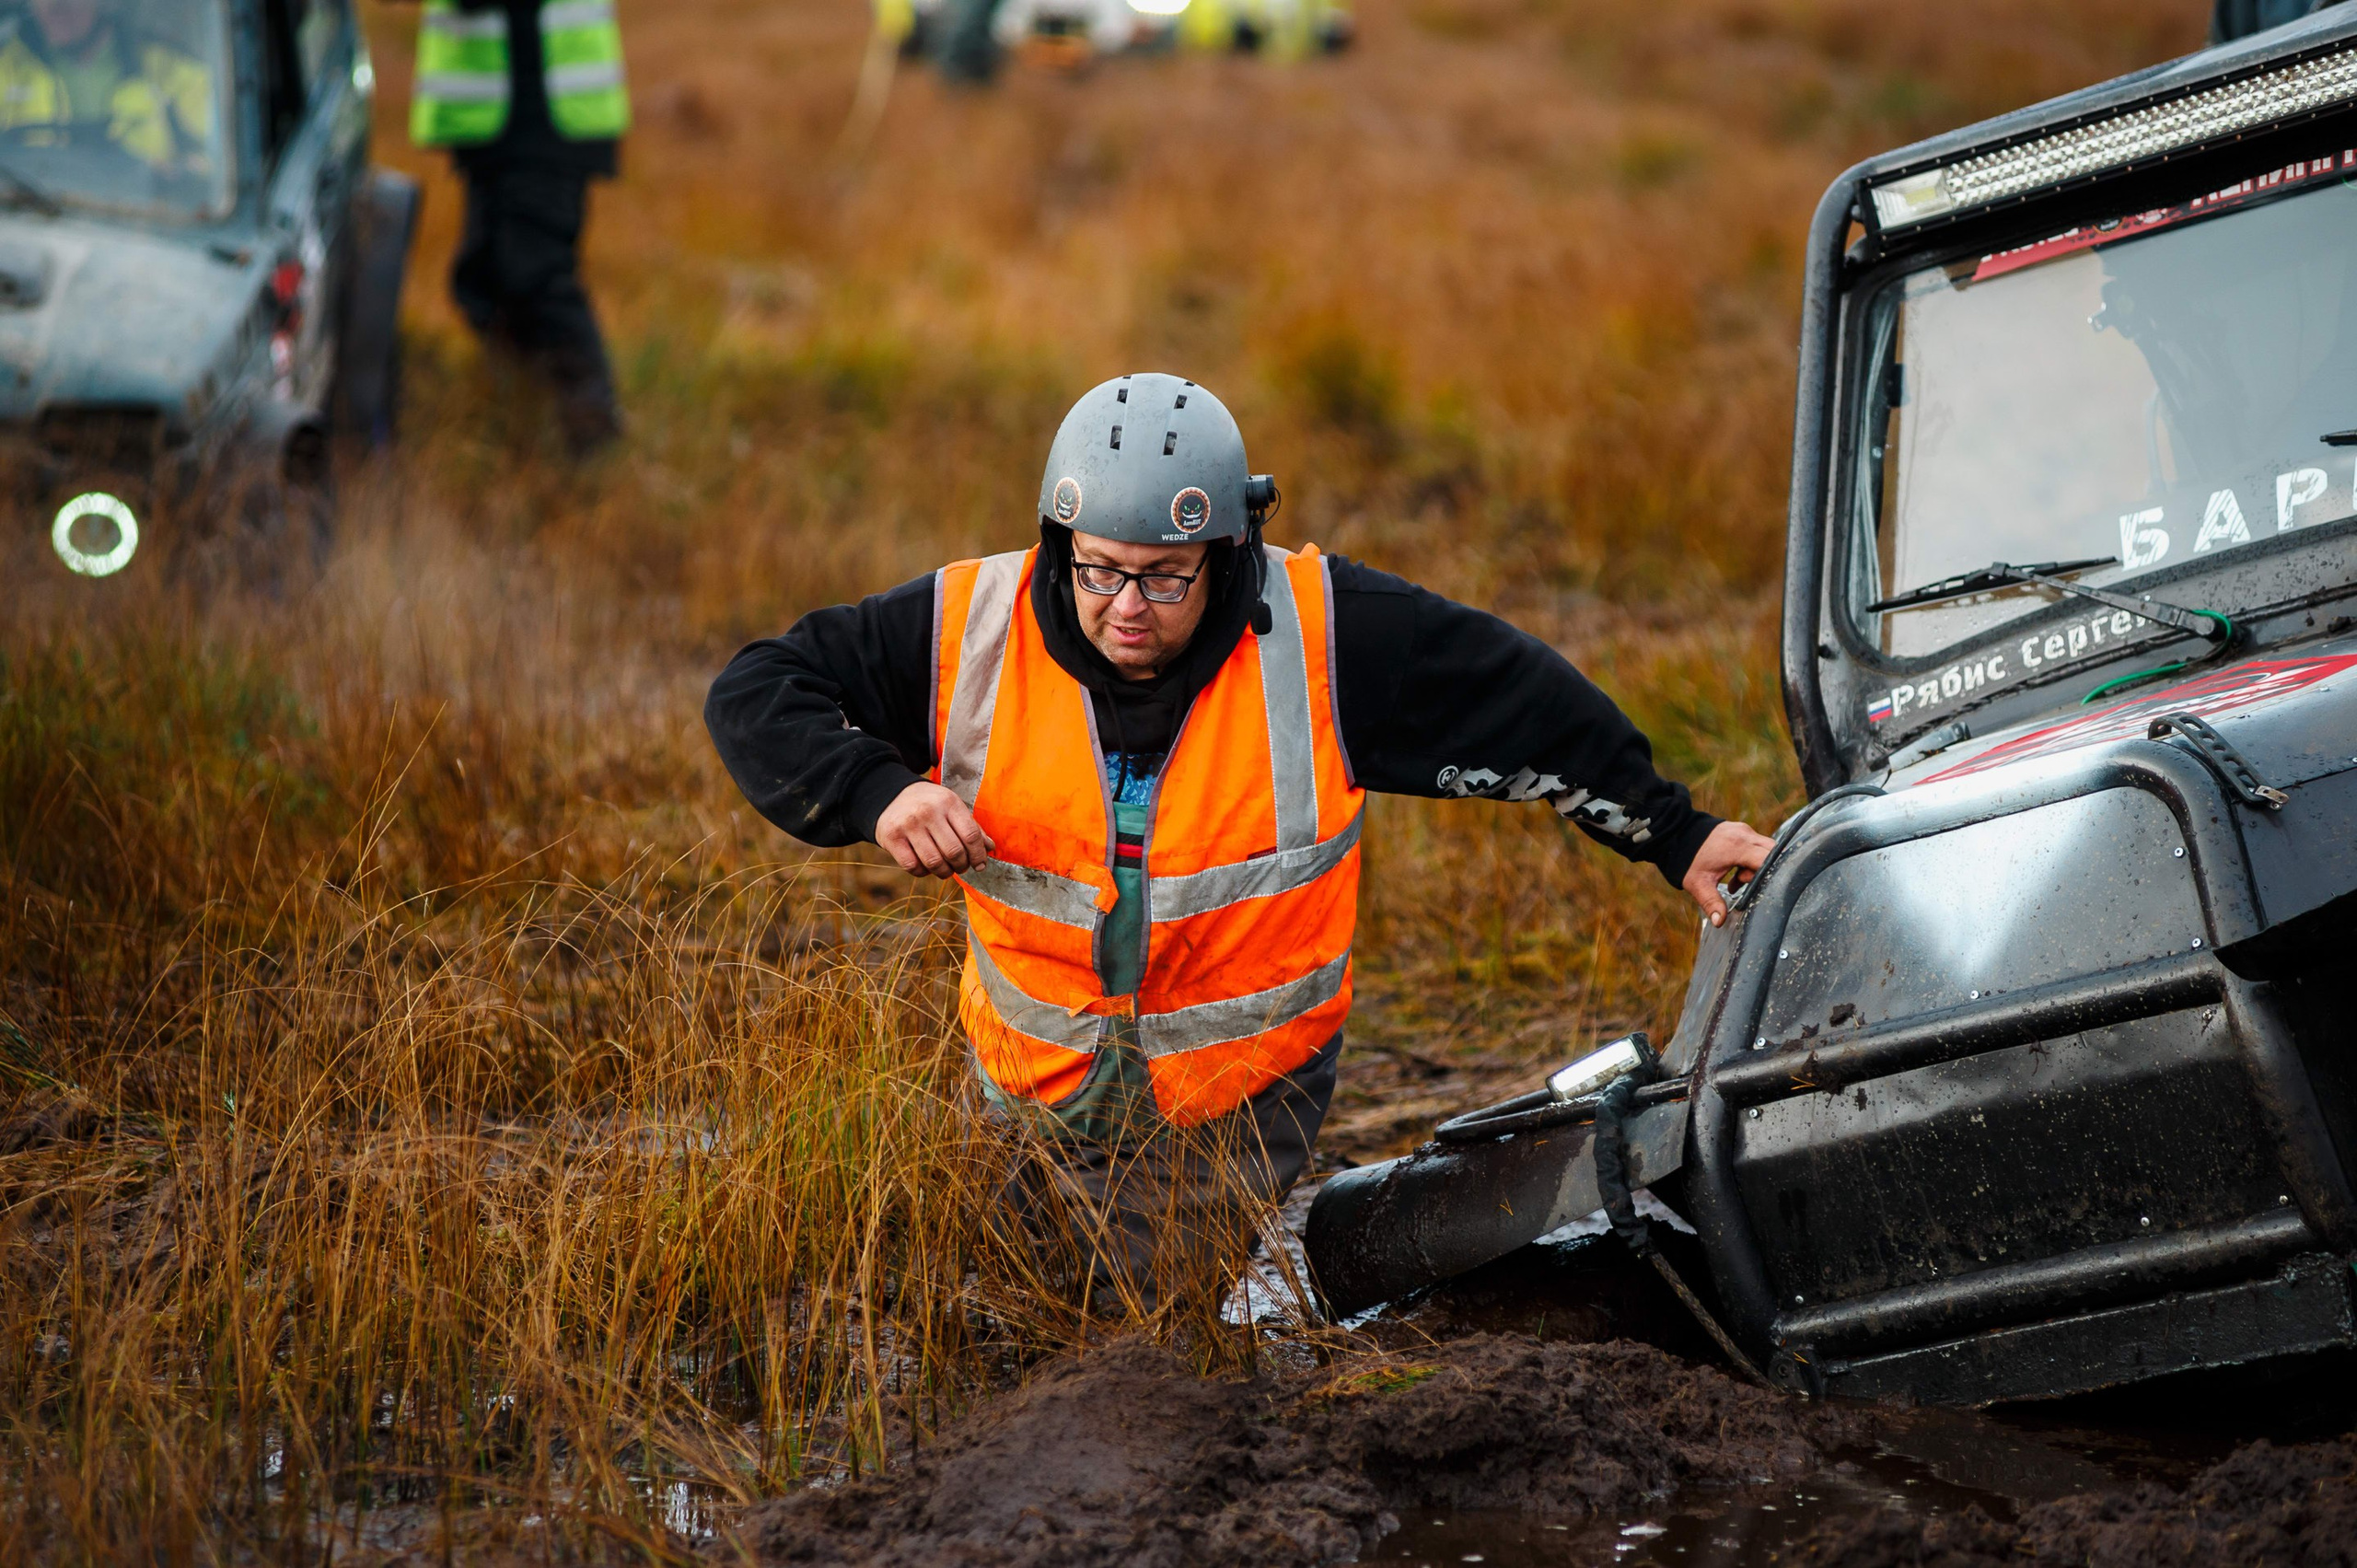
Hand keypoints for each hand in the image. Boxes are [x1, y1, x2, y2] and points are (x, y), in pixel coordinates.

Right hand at [876, 781, 994, 877]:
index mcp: (948, 802)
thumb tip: (989, 848)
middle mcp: (928, 811)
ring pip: (934, 862)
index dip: (978, 855)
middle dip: (962, 866)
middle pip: (954, 851)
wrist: (891, 796)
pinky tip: (926, 866)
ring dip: (944, 872)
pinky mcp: (891, 837)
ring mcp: (908, 825)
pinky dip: (923, 872)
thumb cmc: (930, 805)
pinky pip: (913, 866)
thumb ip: (971, 827)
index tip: (980, 865)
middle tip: (961, 867)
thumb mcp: (952, 807)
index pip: (971, 835)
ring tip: (946, 870)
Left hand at [1682, 820, 1775, 927]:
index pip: (1768, 859)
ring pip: (1765, 849)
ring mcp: (1743, 830)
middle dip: (1764, 871)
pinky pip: (1755, 845)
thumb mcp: (1698, 884)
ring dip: (1756, 866)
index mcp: (1738, 847)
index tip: (1754, 887)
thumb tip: (1720, 922)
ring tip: (1736, 881)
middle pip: (1773, 853)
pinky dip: (1750, 860)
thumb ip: (1711, 903)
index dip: (1767, 875)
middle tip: (1743, 883)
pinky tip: (1735, 873)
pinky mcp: (1740, 831)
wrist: (1673, 833)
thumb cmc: (1686, 859)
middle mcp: (1745, 835)